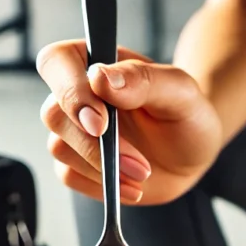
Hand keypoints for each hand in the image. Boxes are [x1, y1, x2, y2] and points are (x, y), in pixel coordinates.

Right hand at [36, 40, 222, 205]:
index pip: (57, 62)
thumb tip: (100, 79)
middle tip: (138, 161)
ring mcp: (73, 129)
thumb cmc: (186, 114)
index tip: (101, 123)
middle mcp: (78, 93)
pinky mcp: (75, 162)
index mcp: (95, 61)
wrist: (191, 155)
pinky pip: (69, 175)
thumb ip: (142, 79)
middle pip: (54, 113)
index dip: (70, 92)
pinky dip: (101, 185)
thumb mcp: (179, 91)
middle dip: (95, 144)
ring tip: (143, 172)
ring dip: (103, 167)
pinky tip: (131, 184)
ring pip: (59, 147)